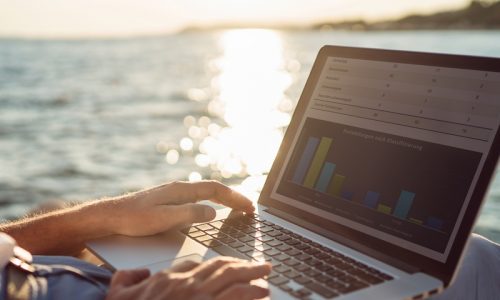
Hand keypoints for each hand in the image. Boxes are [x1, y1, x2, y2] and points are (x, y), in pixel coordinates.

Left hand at [101, 180, 254, 235]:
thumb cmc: (134, 218)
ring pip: (206, 194)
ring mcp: (174, 194)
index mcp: (181, 190)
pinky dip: (212, 203)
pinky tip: (212, 211)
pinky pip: (197, 199)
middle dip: (234, 198)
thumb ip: (190, 214)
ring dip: (224, 200)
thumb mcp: (164, 218)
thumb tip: (213, 212)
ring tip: (237, 209)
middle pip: (214, 190)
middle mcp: (179, 189)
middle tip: (249, 209)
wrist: (110, 217)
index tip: (249, 207)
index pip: (216, 190)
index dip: (235, 198)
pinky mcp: (169, 202)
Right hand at [105, 257, 270, 299]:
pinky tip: (261, 294)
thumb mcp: (119, 293)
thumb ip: (128, 278)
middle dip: (246, 267)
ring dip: (253, 279)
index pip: (202, 265)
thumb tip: (138, 273)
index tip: (234, 265)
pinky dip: (250, 296)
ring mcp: (200, 299)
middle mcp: (189, 286)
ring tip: (266, 280)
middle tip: (262, 266)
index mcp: (172, 279)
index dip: (222, 264)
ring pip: (234, 284)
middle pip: (224, 270)